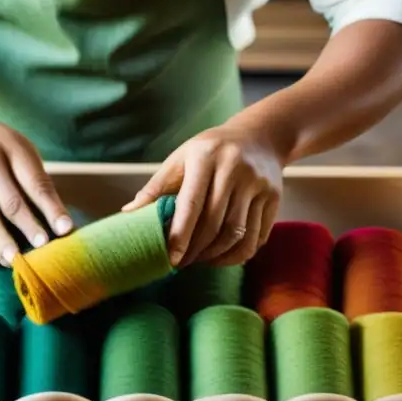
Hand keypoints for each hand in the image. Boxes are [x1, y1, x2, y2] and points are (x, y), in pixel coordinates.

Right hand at [0, 109, 72, 265]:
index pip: (32, 183)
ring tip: (16, 261)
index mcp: (3, 148)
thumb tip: (60, 225)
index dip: (50, 209)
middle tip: (41, 252)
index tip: (64, 231)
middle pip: (3, 207)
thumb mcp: (20, 150)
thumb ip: (37, 182)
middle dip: (25, 232)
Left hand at [122, 123, 283, 267]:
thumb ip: (156, 187)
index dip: (180, 235)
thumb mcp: (181, 158)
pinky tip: (222, 256)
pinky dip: (238, 254)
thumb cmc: (210, 151)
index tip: (170, 259)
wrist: (260, 136)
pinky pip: (257, 237)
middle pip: (215, 223)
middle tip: (181, 263)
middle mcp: (235, 170)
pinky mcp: (274, 198)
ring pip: (237, 234)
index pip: (191, 204)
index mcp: (206, 157)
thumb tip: (127, 214)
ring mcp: (258, 184)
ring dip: (216, 256)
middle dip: (196, 250)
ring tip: (199, 260)